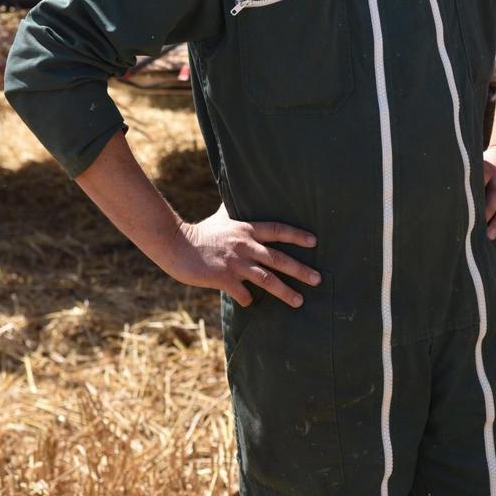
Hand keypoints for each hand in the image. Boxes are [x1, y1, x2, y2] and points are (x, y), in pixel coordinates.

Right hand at [166, 203, 319, 307]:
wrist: (176, 244)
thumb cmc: (201, 232)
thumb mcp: (221, 217)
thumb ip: (234, 210)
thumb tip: (239, 191)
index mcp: (246, 229)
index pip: (278, 230)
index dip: (297, 235)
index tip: (314, 241)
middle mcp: (245, 245)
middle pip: (279, 258)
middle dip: (300, 270)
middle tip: (318, 279)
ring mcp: (235, 263)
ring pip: (267, 279)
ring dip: (285, 292)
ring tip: (300, 301)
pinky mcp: (223, 278)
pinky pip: (243, 293)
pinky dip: (248, 300)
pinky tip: (251, 304)